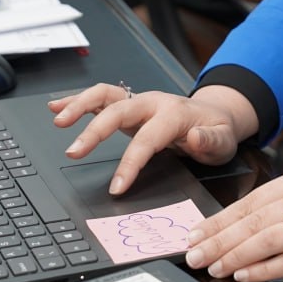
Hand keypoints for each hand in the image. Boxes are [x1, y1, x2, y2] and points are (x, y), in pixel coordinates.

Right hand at [49, 83, 257, 194]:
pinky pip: (100, 97)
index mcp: (175, 114)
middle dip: (94, 131)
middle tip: (73, 152)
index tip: (117, 186)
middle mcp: (153, 103)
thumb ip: (210, 140)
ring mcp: (139, 101)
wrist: (216, 115)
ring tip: (58, 120)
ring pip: (105, 94)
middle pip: (118, 111)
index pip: (147, 139)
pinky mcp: (129, 104)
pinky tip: (58, 107)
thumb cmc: (217, 131)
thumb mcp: (224, 140)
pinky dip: (78, 100)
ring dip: (79, 105)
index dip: (130, 162)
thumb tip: (194, 137)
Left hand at [184, 170, 282, 281]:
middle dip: (217, 239)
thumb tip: (239, 222)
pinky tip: (245, 275)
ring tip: (213, 266)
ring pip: (266, 239)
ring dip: (234, 255)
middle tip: (193, 254)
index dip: (218, 219)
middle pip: (252, 220)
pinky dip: (264, 269)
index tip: (195, 233)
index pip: (249, 201)